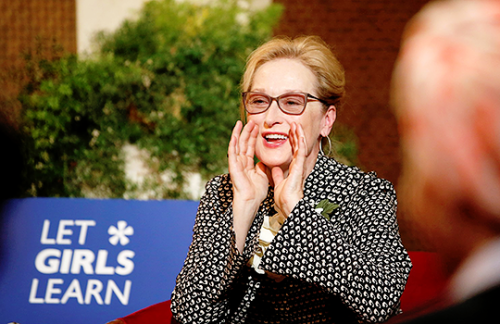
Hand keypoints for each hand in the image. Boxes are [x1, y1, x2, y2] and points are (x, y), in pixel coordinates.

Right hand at [228, 120, 268, 251]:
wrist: (251, 201)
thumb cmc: (257, 192)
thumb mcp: (263, 175)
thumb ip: (262, 167)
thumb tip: (264, 161)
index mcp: (247, 164)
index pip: (250, 147)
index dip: (253, 137)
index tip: (257, 127)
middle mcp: (241, 162)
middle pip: (244, 143)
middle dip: (248, 132)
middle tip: (252, 121)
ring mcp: (236, 163)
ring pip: (237, 145)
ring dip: (239, 133)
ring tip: (242, 122)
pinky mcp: (233, 166)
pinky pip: (232, 152)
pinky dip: (233, 142)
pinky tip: (235, 133)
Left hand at [272, 122, 305, 216]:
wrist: (288, 204)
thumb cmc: (285, 197)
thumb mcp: (278, 182)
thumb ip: (276, 174)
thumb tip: (273, 168)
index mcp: (292, 168)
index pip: (292, 151)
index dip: (291, 141)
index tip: (289, 132)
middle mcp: (297, 165)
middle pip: (297, 146)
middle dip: (295, 135)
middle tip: (294, 124)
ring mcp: (299, 165)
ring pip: (300, 146)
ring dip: (299, 135)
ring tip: (297, 125)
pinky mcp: (299, 167)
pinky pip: (300, 152)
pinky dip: (300, 143)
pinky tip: (300, 134)